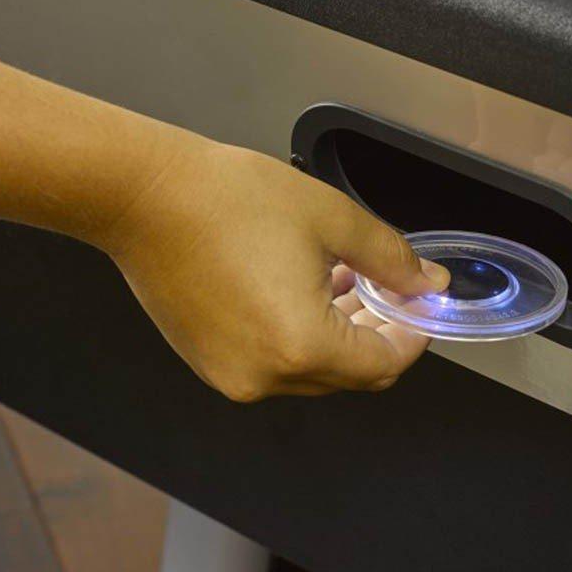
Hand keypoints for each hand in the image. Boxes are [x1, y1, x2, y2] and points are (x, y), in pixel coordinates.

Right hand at [99, 136, 449, 401]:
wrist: (144, 195)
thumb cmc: (227, 199)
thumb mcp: (332, 218)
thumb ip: (391, 259)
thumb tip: (427, 285)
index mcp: (300, 346)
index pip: (384, 364)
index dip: (412, 334)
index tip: (421, 305)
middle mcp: (264, 376)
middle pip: (350, 373)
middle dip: (378, 331)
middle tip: (389, 285)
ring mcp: (232, 376)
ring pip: (313, 370)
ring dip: (339, 331)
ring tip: (345, 276)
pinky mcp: (210, 364)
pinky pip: (274, 362)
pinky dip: (300, 335)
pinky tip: (304, 287)